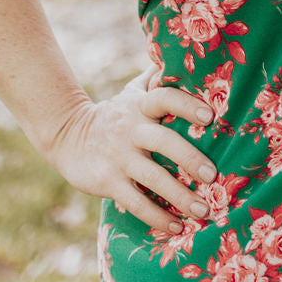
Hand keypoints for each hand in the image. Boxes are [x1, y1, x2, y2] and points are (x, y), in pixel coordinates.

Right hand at [45, 73, 217, 232]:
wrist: (67, 136)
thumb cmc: (113, 114)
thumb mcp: (130, 92)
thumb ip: (155, 78)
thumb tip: (181, 54)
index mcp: (140, 105)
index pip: (164, 98)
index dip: (186, 105)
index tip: (210, 116)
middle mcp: (131, 129)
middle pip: (164, 141)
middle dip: (190, 159)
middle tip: (213, 176)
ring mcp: (119, 157)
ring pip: (153, 178)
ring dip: (180, 196)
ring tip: (204, 211)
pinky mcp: (109, 182)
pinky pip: (136, 202)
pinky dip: (157, 216)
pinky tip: (176, 226)